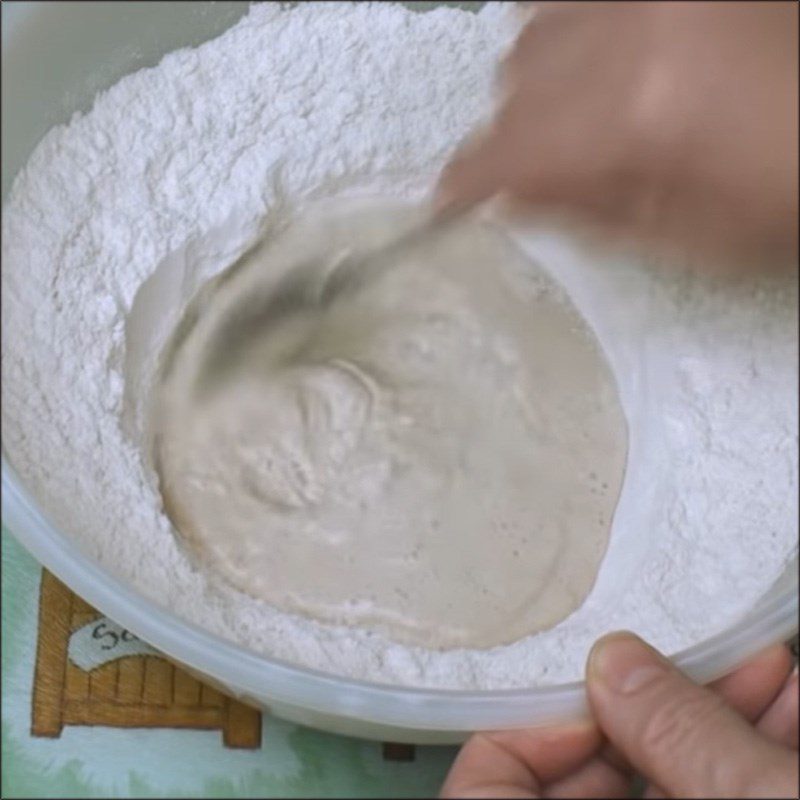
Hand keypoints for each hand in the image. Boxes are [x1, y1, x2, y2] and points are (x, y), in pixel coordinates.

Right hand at [436, 2, 798, 266]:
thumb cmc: (791, 195)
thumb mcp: (692, 236)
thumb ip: (589, 214)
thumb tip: (511, 197)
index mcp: (636, 116)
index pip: (510, 147)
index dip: (465, 181)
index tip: (447, 203)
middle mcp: (633, 31)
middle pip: (513, 82)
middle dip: (515, 136)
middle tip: (549, 171)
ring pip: (535, 26)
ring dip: (537, 78)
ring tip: (580, 111)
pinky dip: (566, 27)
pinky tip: (596, 57)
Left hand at [440, 633, 797, 797]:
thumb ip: (680, 741)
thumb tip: (612, 663)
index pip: (486, 793)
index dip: (533, 732)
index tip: (605, 690)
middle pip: (591, 791)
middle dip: (659, 715)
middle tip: (722, 664)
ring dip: (719, 733)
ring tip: (777, 678)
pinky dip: (743, 772)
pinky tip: (789, 724)